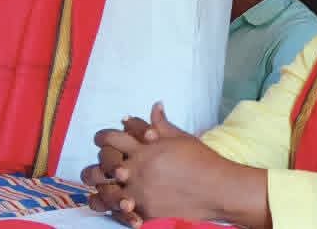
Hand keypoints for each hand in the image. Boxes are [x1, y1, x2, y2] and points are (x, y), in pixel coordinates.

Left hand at [91, 104, 237, 224]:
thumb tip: (155, 106)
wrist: (217, 188)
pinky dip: (115, 208)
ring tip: (106, 187)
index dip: (103, 137)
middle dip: (99, 163)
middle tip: (104, 165)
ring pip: (105, 190)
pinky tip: (117, 204)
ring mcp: (138, 192)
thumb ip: (162, 124)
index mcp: (144, 148)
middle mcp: (137, 169)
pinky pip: (119, 212)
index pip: (111, 138)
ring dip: (103, 187)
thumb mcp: (181, 138)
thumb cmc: (201, 161)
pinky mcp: (144, 210)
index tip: (102, 139)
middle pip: (103, 164)